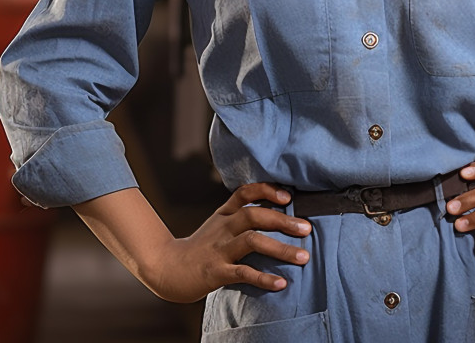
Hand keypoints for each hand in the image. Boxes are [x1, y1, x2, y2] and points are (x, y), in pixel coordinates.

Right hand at [146, 183, 311, 302]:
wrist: (167, 269)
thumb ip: (241, 215)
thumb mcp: (218, 224)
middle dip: (283, 221)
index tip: (288, 197)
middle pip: (254, 215)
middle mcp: (223, 227)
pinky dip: (263, 277)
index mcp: (224, 214)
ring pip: (252, 241)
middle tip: (307, 229)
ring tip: (303, 257)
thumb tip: (278, 210)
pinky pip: (242, 273)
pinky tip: (281, 283)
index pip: (245, 192)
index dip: (267, 190)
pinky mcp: (215, 272)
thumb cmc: (201, 246)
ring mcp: (219, 249)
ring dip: (280, 248)